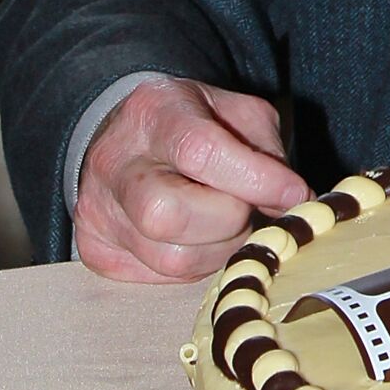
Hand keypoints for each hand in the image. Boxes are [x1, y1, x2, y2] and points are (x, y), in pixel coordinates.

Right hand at [75, 80, 306, 283]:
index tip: (294, 193)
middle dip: (227, 219)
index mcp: (154, 111)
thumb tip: (291, 204)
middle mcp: (115, 162)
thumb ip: (265, 152)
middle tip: (245, 206)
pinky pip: (158, 278)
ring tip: (223, 222)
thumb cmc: (193, 123)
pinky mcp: (96, 250)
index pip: (200, 152)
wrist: (126, 137)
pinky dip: (192, 264)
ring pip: (170, 259)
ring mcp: (98, 211)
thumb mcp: (235, 112)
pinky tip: (196, 237)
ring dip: (217, 249)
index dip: (255, 179)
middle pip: (170, 214)